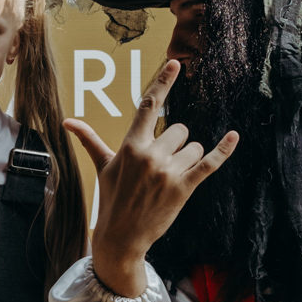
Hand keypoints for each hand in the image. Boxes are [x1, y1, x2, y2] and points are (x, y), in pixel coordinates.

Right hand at [65, 60, 237, 297]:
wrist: (121, 237)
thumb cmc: (112, 200)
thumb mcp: (103, 168)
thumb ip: (90, 140)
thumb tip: (68, 122)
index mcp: (130, 146)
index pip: (148, 106)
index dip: (163, 82)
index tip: (175, 64)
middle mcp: (149, 154)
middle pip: (179, 129)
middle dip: (175, 145)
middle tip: (159, 170)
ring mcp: (167, 171)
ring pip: (193, 147)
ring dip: (187, 159)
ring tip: (169, 180)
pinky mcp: (184, 187)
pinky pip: (209, 162)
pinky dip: (223, 149)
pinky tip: (233, 136)